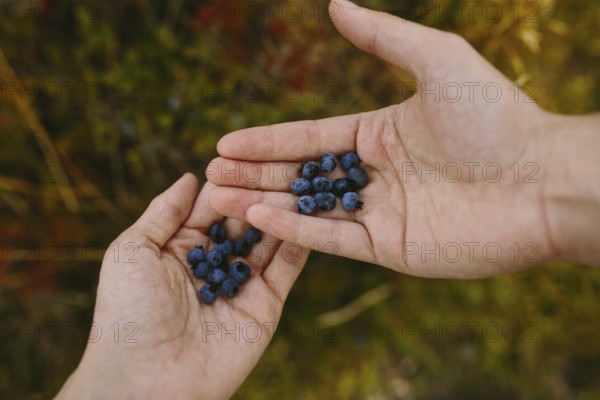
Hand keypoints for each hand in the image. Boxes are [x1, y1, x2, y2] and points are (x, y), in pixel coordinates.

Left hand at [57, 174, 307, 398]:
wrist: (146, 381)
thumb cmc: (128, 314)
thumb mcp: (132, 251)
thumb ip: (164, 212)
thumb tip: (190, 176)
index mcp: (182, 246)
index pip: (213, 206)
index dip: (228, 183)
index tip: (247, 155)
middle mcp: (215, 262)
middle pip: (244, 219)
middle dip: (258, 194)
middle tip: (279, 167)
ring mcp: (243, 283)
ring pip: (268, 239)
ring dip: (281, 212)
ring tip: (298, 183)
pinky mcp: (266, 305)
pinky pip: (286, 270)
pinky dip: (297, 243)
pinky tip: (309, 216)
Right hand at [206, 0, 562, 277]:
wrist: (542, 182)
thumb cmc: (496, 118)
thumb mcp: (437, 59)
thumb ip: (383, 36)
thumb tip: (335, 5)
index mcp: (379, 133)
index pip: (310, 138)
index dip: (267, 141)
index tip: (226, 142)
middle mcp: (374, 174)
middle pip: (300, 175)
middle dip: (254, 175)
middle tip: (210, 175)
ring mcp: (378, 213)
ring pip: (308, 208)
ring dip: (261, 203)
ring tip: (217, 199)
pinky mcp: (387, 248)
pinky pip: (330, 238)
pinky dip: (294, 230)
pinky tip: (257, 218)